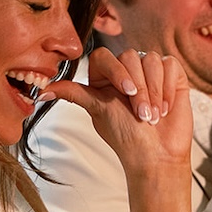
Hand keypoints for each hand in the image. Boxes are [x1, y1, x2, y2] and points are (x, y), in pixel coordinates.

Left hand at [46, 47, 193, 170]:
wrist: (156, 155)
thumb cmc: (126, 136)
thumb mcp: (97, 110)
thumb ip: (73, 93)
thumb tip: (40, 91)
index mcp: (105, 77)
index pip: (105, 56)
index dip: (116, 71)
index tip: (126, 93)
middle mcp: (127, 71)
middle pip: (130, 56)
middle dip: (138, 89)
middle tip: (142, 114)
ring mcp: (150, 72)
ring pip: (151, 60)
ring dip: (154, 91)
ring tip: (153, 115)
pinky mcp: (171, 76)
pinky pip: (169, 64)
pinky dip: (168, 87)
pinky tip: (165, 107)